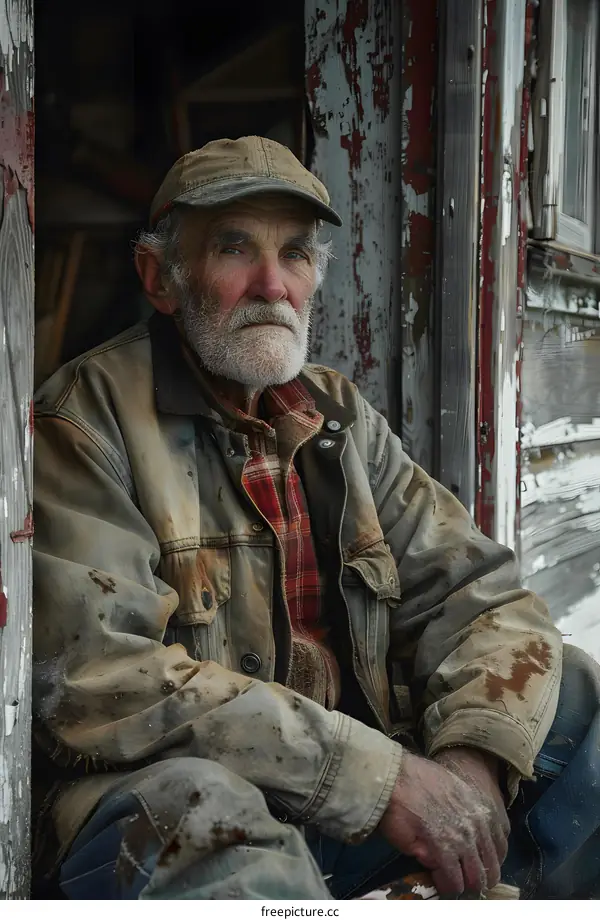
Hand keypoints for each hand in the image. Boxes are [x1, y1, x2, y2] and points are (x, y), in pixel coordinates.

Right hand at [378, 749, 508, 896]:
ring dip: (464, 883)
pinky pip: (453, 881)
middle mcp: (478, 826)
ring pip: (475, 879)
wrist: (395, 776)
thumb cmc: (418, 779)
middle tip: (462, 877)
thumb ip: (464, 814)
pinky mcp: (444, 850)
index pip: (500, 847)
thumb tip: (465, 839)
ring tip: (450, 881)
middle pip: (491, 868)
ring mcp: (463, 839)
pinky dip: (447, 885)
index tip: (475, 862)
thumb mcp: (453, 790)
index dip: (487, 860)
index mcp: (482, 810)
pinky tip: (439, 880)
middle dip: (478, 877)